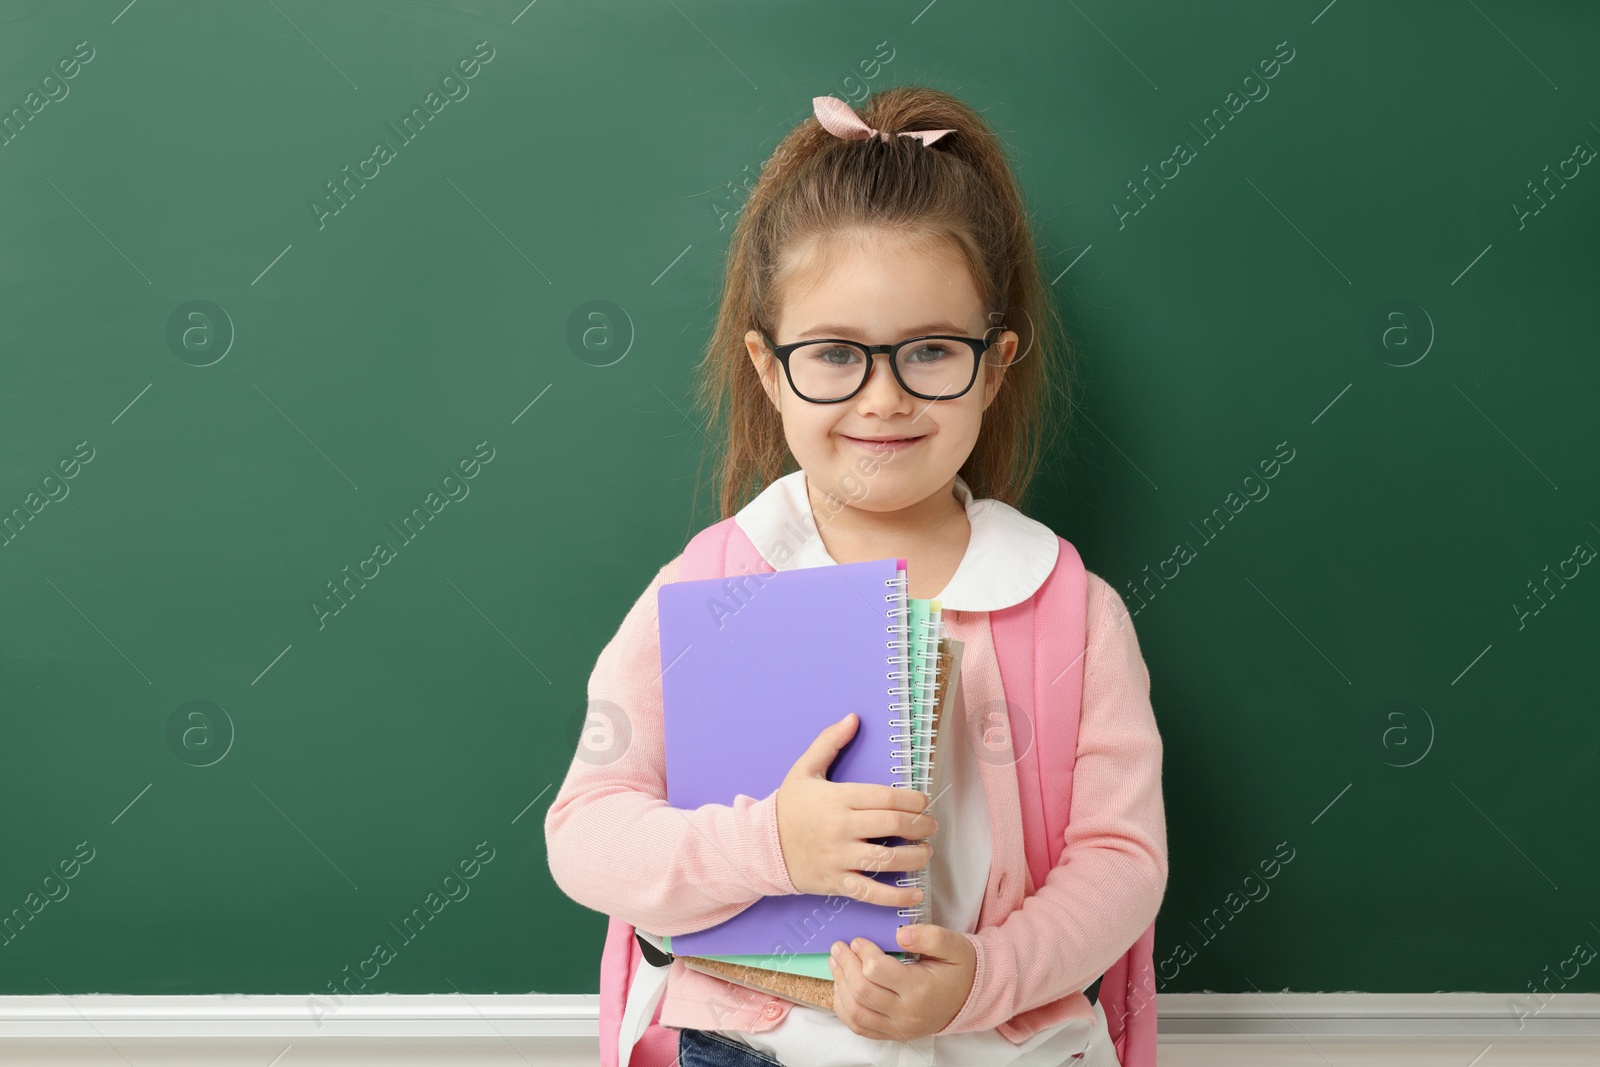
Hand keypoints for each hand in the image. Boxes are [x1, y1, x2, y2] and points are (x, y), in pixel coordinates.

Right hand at [775, 713, 936, 909]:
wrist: (761, 846)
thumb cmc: (788, 807)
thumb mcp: (804, 770)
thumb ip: (829, 742)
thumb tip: (853, 718)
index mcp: (838, 799)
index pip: (886, 797)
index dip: (913, 800)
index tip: (923, 802)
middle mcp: (841, 828)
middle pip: (893, 825)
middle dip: (921, 826)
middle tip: (931, 826)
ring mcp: (839, 857)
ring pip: (887, 860)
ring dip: (916, 857)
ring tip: (925, 852)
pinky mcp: (836, 882)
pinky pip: (872, 892)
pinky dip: (897, 896)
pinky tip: (915, 894)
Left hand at [828, 924, 976, 1040]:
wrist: (970, 997)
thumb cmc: (959, 968)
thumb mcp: (953, 945)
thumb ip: (929, 936)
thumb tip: (900, 934)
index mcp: (920, 989)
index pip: (877, 971)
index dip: (863, 952)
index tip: (859, 940)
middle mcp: (907, 1013)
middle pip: (862, 991)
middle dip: (845, 966)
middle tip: (839, 947)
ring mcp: (898, 1028)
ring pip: (856, 1011)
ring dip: (840, 985)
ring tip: (836, 963)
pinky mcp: (893, 1034)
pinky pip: (859, 1027)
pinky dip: (844, 1008)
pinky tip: (842, 988)